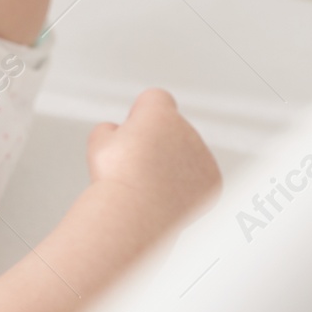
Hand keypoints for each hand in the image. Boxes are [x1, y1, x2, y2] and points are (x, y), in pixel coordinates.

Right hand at [87, 88, 222, 224]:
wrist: (134, 213)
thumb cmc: (114, 178)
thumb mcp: (98, 142)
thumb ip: (111, 129)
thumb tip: (118, 133)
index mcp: (159, 114)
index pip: (154, 98)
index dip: (139, 113)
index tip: (131, 130)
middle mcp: (187, 130)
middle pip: (170, 129)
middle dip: (156, 142)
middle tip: (134, 166)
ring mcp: (203, 155)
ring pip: (186, 153)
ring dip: (170, 164)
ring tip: (147, 185)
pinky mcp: (213, 180)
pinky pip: (197, 177)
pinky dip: (185, 186)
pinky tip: (165, 196)